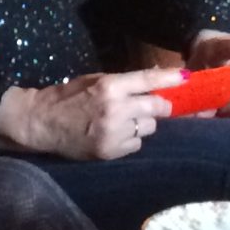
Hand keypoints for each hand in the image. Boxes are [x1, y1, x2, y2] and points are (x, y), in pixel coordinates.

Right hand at [0, 69, 179, 159]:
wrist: (42, 122)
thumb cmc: (68, 96)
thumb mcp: (94, 80)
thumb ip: (123, 82)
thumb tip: (154, 81)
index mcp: (109, 86)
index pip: (148, 80)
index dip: (171, 79)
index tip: (187, 78)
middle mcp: (115, 109)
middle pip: (157, 108)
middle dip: (160, 106)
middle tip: (154, 106)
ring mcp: (114, 132)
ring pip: (148, 128)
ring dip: (141, 124)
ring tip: (122, 122)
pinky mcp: (111, 151)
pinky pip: (136, 145)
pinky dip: (130, 140)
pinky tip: (114, 135)